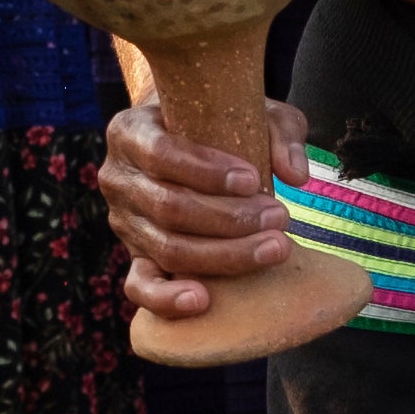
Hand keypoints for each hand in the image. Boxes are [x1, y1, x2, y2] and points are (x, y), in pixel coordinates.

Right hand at [104, 96, 308, 322]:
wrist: (189, 139)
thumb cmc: (220, 121)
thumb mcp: (251, 112)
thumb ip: (278, 133)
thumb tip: (296, 175)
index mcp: (130, 131)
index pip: (162, 154)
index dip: (207, 171)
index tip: (253, 180)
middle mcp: (118, 177)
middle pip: (168, 207)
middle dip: (229, 218)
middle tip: (279, 218)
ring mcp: (123, 220)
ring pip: (166, 248)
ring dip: (224, 254)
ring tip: (272, 249)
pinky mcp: (134, 255)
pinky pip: (140, 285)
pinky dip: (167, 298)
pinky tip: (202, 301)